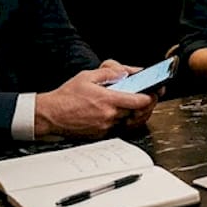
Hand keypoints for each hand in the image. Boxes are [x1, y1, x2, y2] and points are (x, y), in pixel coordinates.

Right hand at [34, 67, 156, 137]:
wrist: (51, 115)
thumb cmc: (66, 96)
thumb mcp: (87, 76)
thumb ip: (109, 73)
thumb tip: (124, 72)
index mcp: (108, 100)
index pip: (139, 101)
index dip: (151, 97)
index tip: (155, 92)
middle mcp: (109, 115)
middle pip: (138, 113)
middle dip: (147, 105)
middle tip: (150, 98)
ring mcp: (106, 127)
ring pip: (130, 122)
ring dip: (137, 114)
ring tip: (139, 105)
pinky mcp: (101, 134)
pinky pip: (119, 128)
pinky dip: (125, 121)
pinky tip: (124, 113)